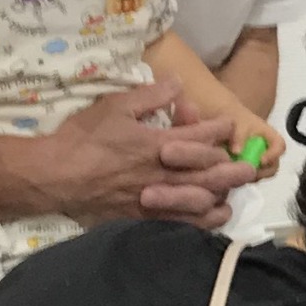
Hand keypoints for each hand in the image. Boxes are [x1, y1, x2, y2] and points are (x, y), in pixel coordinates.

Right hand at [25, 85, 244, 227]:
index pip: (202, 135)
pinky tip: (210, 218)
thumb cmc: (83, 137)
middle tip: (249, 167)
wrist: (55, 176)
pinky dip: (201, 221)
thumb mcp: (115, 105)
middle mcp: (164, 172)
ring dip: (221, 195)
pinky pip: (181, 222)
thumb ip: (151, 95)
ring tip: (233, 194)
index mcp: (160, 142)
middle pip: (211, 172)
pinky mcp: (144, 217)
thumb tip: (178, 83)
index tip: (228, 127)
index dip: (220, 129)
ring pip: (201, 200)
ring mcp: (156, 198)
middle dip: (233, 167)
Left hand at [229, 111, 286, 177]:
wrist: (229, 125)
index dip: (273, 155)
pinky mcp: (252, 171)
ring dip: (250, 175)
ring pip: (261, 175)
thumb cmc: (238, 122)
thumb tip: (237, 152)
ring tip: (235, 169)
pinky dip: (242, 176)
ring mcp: (262, 164)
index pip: (280, 147)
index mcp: (272, 138)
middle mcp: (270, 154)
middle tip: (246, 170)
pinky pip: (250, 178)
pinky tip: (232, 170)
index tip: (261, 161)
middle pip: (273, 167)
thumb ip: (239, 136)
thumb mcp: (239, 124)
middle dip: (261, 172)